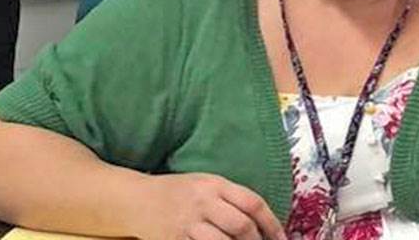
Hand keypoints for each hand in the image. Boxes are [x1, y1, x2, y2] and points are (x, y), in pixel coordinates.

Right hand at [136, 172, 285, 239]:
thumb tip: (262, 224)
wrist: (136, 200)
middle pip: (241, 225)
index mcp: (214, 184)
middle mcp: (203, 201)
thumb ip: (231, 199)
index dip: (273, 224)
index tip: (282, 239)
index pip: (253, 203)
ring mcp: (187, 223)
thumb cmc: (177, 193)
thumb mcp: (205, 184)